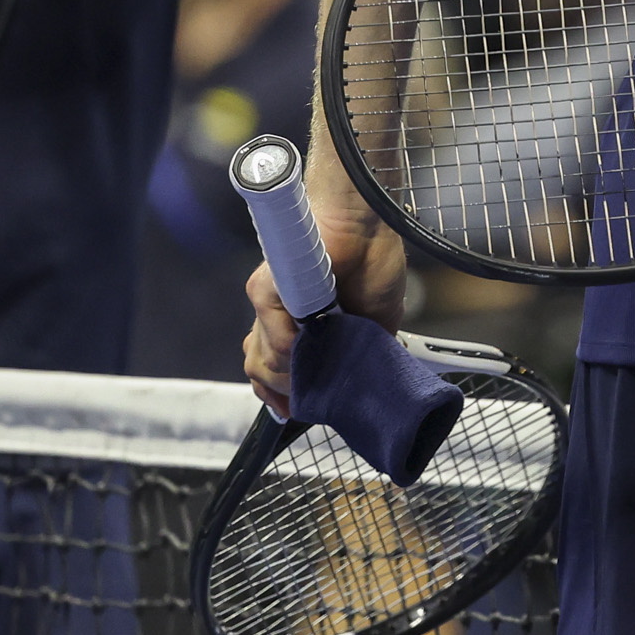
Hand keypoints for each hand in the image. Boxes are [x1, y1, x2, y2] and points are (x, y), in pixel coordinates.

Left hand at [240, 208, 407, 416]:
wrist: (368, 224)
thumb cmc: (372, 263)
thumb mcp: (374, 326)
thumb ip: (357, 357)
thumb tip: (350, 393)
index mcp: (298, 327)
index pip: (269, 374)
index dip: (280, 396)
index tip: (297, 410)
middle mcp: (278, 318)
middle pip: (260, 373)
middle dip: (289, 390)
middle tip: (319, 387)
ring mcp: (270, 305)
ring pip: (263, 361)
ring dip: (296, 368)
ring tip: (324, 353)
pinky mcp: (266, 289)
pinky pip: (273, 336)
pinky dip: (292, 342)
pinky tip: (315, 332)